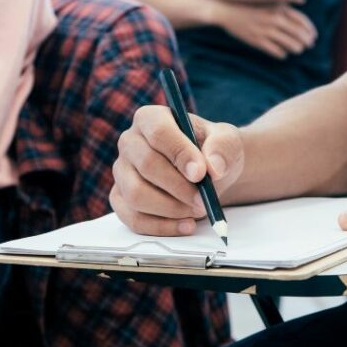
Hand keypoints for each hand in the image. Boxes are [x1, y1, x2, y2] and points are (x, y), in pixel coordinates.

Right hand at [110, 105, 244, 235]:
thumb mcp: (226, 142)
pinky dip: (162, 227)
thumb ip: (222, 148)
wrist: (207, 173)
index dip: (180, 154)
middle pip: (147, 166)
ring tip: (198, 210)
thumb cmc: (212, 151)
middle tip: (204, 200)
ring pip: (136, 195)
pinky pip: (133, 219)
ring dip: (171, 209)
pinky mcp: (120, 199)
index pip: (159, 132)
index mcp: (150, 118)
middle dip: (179, 188)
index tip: (201, 173)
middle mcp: (129, 142)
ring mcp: (121, 171)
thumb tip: (213, 167)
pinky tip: (186, 225)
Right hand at [213, 0, 316, 59]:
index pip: (302, 21)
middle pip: (299, 34)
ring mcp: (266, 31)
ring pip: (289, 44)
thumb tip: (303, 0)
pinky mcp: (257, 41)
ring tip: (298, 50)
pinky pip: (276, 51)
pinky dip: (282, 54)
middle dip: (307, 41)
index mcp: (279, 8)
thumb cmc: (249, 3)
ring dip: (297, 49)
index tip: (313, 36)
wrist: (226, 10)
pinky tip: (283, 54)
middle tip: (309, 45)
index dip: (310, 30)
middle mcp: (275, 19)